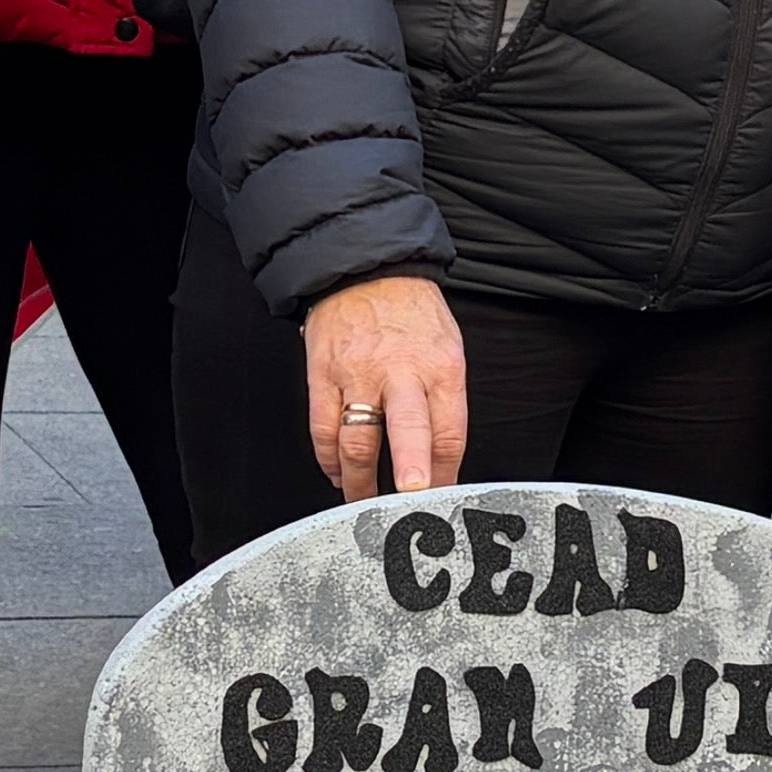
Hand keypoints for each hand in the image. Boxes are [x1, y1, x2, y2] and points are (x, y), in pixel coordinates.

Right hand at [304, 272, 467, 499]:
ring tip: (364, 504)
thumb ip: (445, 399)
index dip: (446, 474)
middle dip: (411, 471)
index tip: (441, 500)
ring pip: (356, 440)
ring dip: (359, 481)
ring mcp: (358, 374)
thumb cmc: (409, 311)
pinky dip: (328, 458)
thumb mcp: (447, 347)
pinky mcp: (323, 375)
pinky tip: (336, 472)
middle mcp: (400, 372)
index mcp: (440, 367)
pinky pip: (322, 427)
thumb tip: (441, 454)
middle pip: (408, 431)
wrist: (364, 267)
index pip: (449, 432)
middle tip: (411, 502)